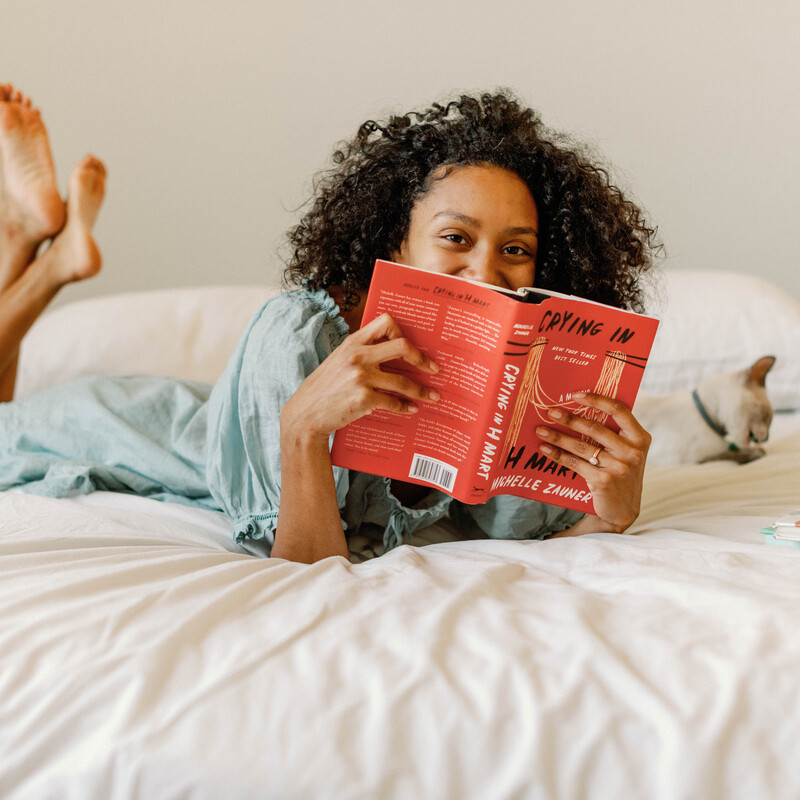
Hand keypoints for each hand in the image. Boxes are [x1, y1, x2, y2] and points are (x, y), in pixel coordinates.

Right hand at [280, 312, 440, 441]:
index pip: (385, 322)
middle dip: (422, 359)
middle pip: (402, 346)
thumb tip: (390, 356)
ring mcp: (361, 377)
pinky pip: (393, 402)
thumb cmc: (323, 389)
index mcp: (352, 342)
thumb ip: (360, 354)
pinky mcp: (364, 399)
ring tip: (433, 396)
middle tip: (434, 369)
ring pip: (403, 381)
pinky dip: (405, 407)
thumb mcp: (338, 362)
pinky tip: (411, 409)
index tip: (411, 345)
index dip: (402, 331)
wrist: (305, 414)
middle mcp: (358, 356)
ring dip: (422, 390)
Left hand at [535, 392, 650, 533]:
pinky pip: (575, 463)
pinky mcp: (604, 481)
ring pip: (582, 446)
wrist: (621, 512)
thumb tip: (578, 409)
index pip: (619, 410)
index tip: (575, 395)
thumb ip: (613, 433)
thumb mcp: (625, 452)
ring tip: (541, 430)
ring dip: (558, 437)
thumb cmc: (619, 474)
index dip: (597, 399)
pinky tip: (545, 450)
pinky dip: (558, 456)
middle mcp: (633, 451)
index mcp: (640, 438)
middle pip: (596, 428)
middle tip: (550, 411)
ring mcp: (620, 467)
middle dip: (569, 419)